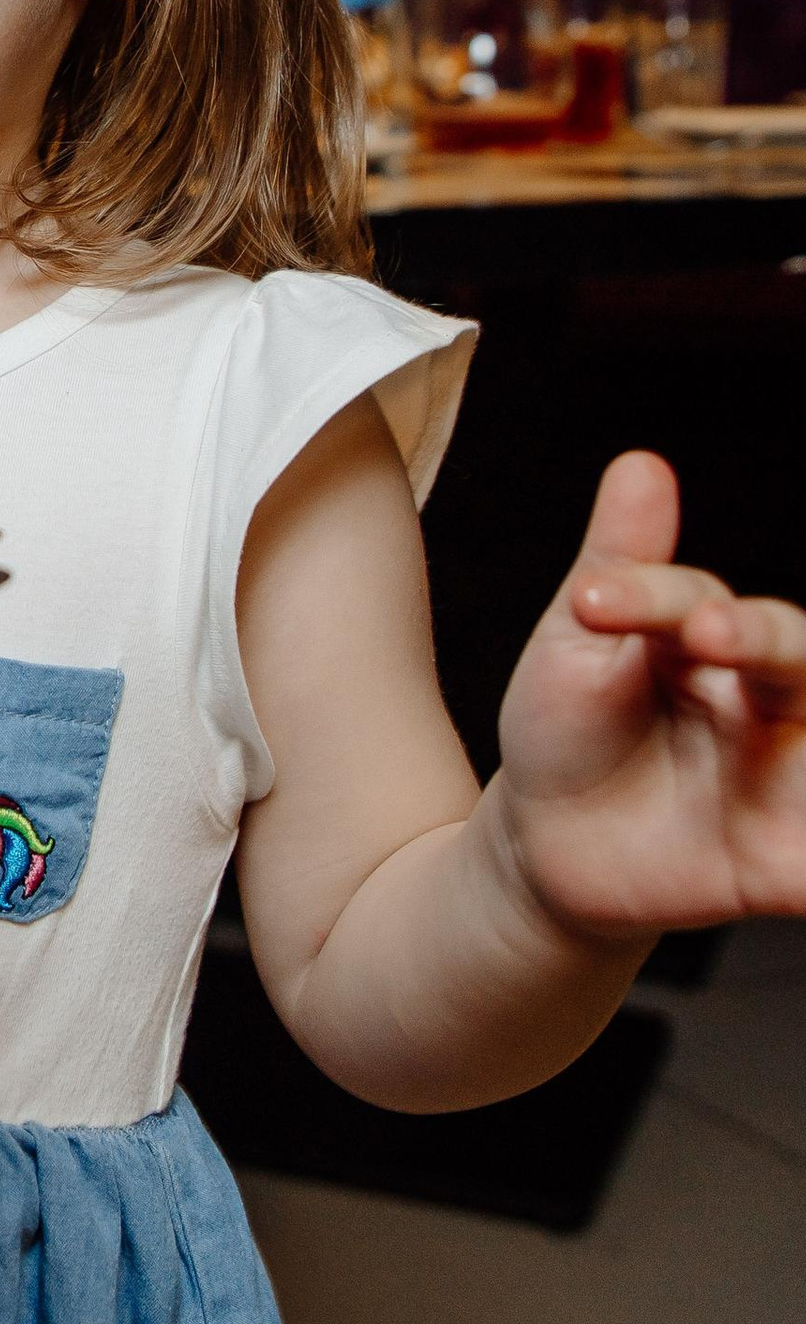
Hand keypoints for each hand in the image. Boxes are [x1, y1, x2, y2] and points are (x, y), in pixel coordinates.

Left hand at [492, 451, 805, 941]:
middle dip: (758, 637)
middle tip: (706, 631)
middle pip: (796, 654)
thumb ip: (620, 566)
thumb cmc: (567, 730)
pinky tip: (802, 841)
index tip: (590, 602)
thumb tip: (643, 463)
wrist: (543, 846)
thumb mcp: (576, 645)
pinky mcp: (791, 859)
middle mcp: (771, 700)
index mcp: (716, 638)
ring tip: (745, 663)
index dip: (652, 594)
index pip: (702, 600)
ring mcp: (789, 778)